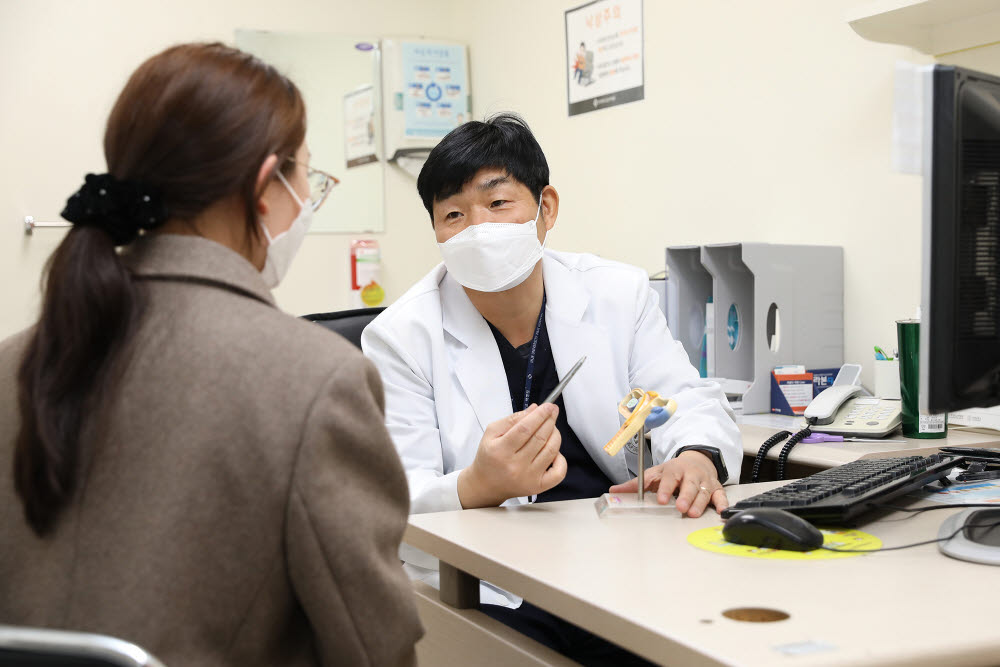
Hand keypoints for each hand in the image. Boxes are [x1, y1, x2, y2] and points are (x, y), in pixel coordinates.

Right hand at [457, 404, 566, 508]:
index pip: (525, 428)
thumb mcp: (491, 433)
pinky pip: (558, 472)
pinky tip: (554, 451)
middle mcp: (515, 466)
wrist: (486, 484)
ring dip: (555, 434)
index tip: (548, 406)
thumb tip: (534, 409)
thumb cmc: (489, 457)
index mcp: (501, 450)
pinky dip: (561, 458)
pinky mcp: (537, 487)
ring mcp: (528, 478)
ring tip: (551, 428)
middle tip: (552, 411)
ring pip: (551, 451)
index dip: (540, 415)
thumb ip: (512, 419)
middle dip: (550, 421)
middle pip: (540, 438)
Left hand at [608, 450, 727, 516]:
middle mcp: (690, 474)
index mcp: (674, 470)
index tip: (662, 499)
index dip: (666, 488)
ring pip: (704, 491)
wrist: (696, 461)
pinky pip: (720, 495)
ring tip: (693, 513)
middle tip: (680, 507)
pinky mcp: (716, 488)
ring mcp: (704, 481)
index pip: (669, 478)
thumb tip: (613, 491)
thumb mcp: (654, 475)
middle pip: (689, 485)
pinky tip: (722, 512)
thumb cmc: (672, 472)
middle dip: (685, 496)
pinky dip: (722, 503)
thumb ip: (636, 485)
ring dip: (700, 502)